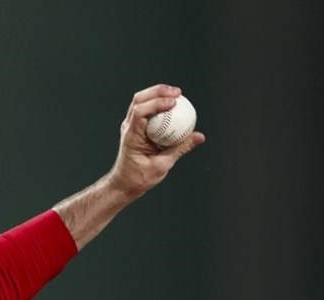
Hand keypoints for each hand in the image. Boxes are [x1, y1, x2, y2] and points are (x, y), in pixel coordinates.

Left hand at [108, 84, 205, 199]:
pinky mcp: (136, 127)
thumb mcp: (162, 165)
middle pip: (139, 99)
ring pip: (141, 101)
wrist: (124, 184)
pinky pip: (146, 110)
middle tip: (177, 92)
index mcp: (132, 136)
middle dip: (158, 91)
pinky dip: (158, 104)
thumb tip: (199, 136)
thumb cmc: (139, 177)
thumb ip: (181, 148)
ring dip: (157, 94)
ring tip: (176, 94)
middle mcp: (128, 127)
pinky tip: (172, 104)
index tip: (174, 103)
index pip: (140, 112)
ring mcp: (130, 126)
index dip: (157, 103)